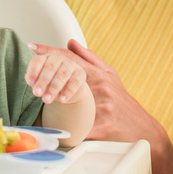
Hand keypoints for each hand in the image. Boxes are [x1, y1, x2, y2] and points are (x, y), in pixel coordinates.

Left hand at [24, 53, 85, 103]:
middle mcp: (58, 58)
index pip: (37, 60)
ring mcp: (71, 64)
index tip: (29, 83)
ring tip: (47, 100)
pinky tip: (62, 100)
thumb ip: (32, 78)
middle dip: (43, 81)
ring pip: (62, 75)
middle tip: (37, 93)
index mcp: (45, 57)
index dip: (33, 71)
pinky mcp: (80, 73)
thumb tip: (28, 79)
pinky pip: (74, 82)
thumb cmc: (49, 84)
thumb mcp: (39, 81)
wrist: (67, 91)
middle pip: (50, 67)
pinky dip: (68, 92)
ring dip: (54, 88)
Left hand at [28, 40, 163, 143]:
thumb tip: (71, 43)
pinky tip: (52, 126)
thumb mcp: (110, 76)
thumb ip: (89, 59)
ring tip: (39, 97)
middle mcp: (100, 86)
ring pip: (72, 100)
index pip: (71, 59)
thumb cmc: (123, 103)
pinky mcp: (102, 126)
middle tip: (29, 77)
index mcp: (99, 74)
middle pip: (67, 77)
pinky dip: (67, 125)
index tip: (32, 47)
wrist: (143, 131)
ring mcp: (102, 105)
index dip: (50, 51)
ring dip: (54, 98)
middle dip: (46, 76)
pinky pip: (80, 125)